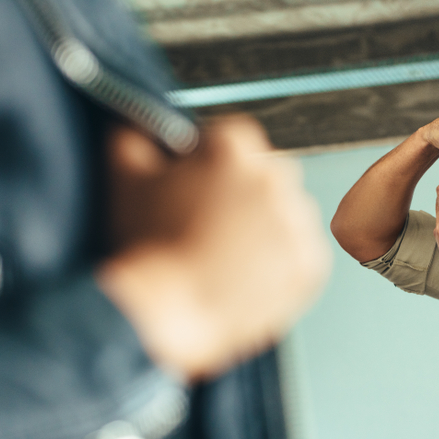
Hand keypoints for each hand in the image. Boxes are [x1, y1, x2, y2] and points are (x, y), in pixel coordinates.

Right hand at [97, 116, 330, 380]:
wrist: (168, 310)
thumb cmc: (148, 246)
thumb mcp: (127, 179)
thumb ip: (134, 139)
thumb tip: (138, 128)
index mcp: (235, 145)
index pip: (231, 145)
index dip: (209, 171)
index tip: (196, 194)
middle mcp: (277, 175)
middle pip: (264, 179)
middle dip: (242, 199)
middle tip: (209, 231)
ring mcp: (298, 220)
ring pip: (286, 218)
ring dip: (264, 232)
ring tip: (226, 260)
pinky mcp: (311, 262)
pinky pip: (300, 258)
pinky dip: (280, 267)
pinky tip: (247, 278)